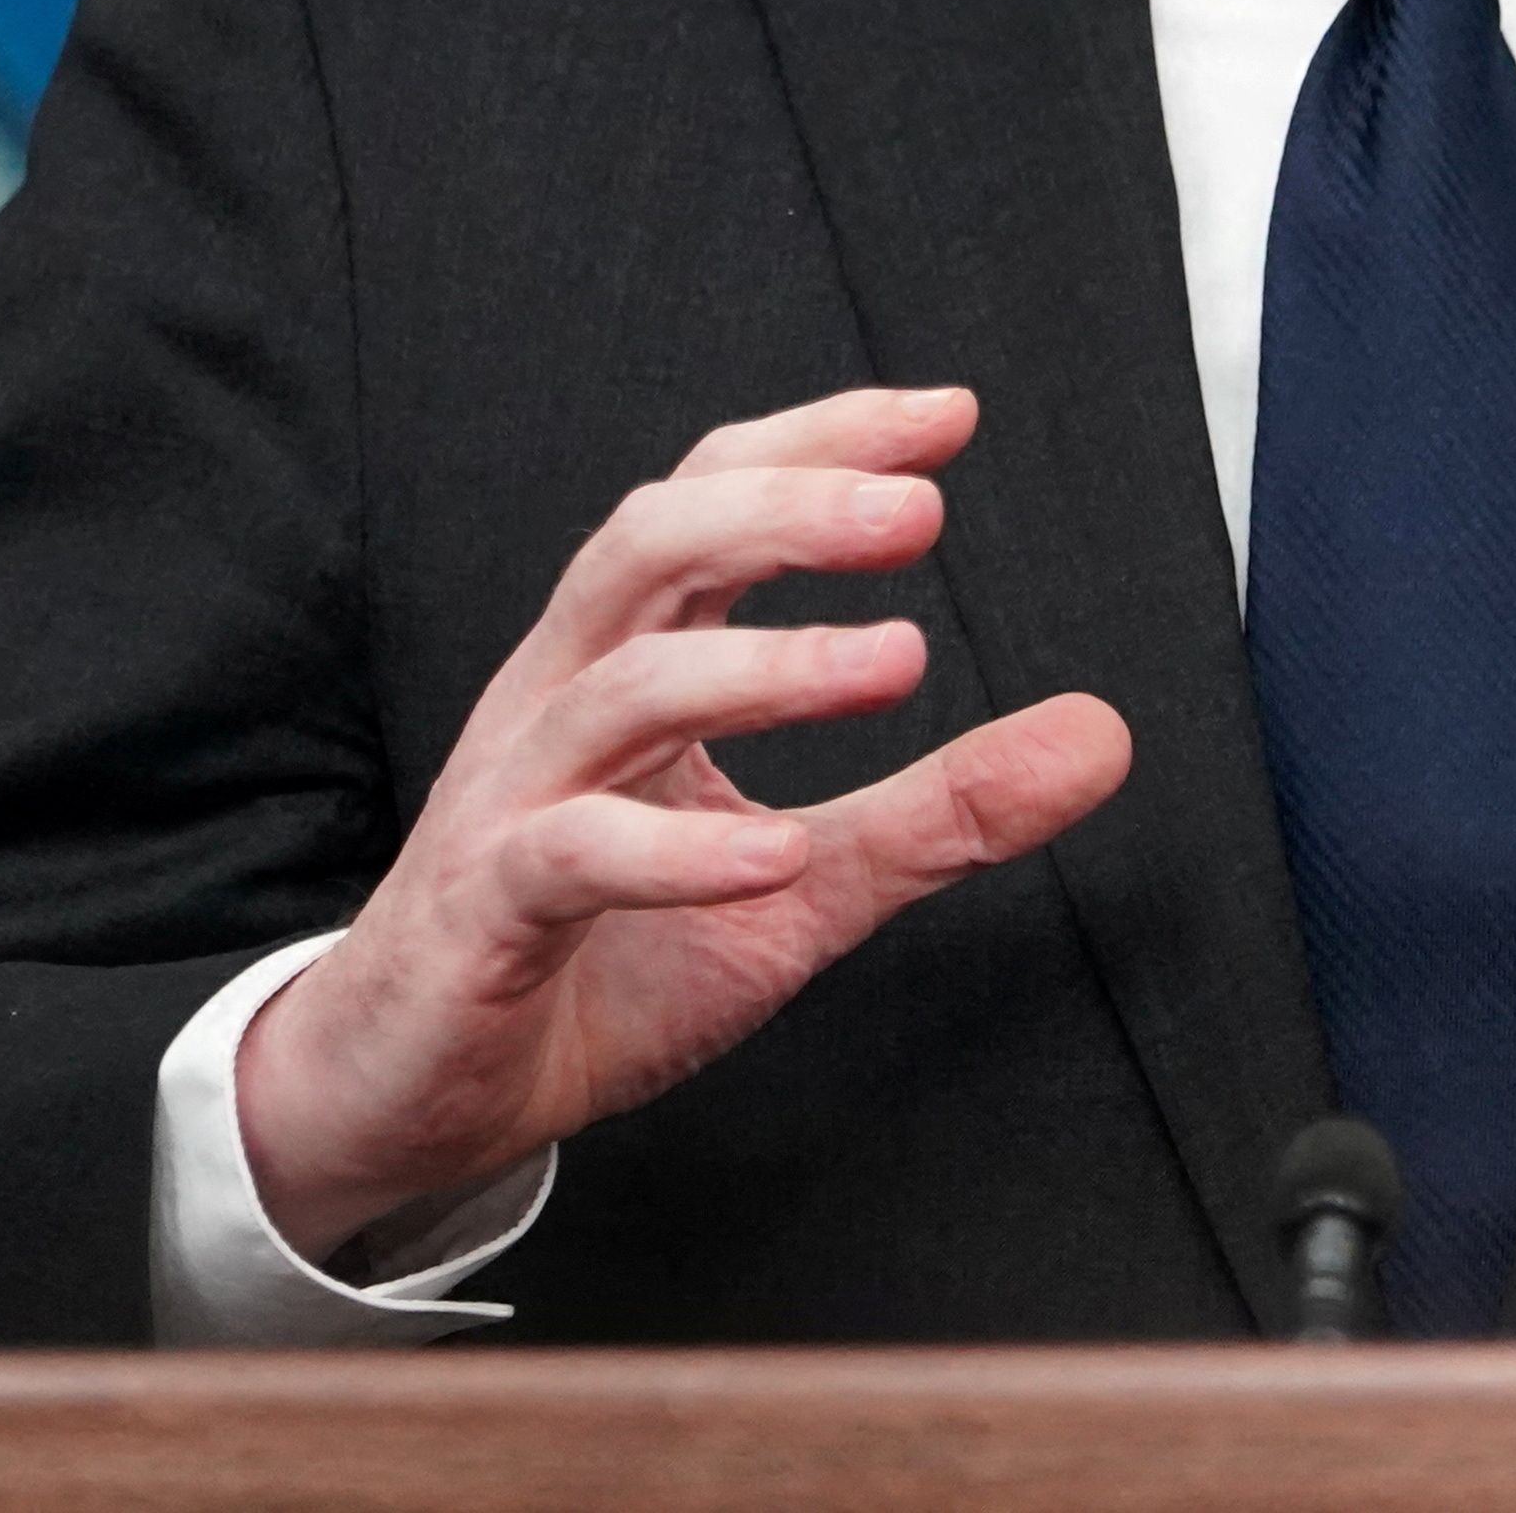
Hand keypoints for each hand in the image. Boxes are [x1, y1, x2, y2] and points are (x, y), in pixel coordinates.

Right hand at [234, 385, 1132, 1256]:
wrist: (413, 1097)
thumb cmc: (594, 964)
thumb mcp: (800, 886)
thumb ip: (938, 808)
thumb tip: (1102, 735)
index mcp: (624, 663)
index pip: (709, 502)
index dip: (817, 444)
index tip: (947, 418)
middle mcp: (559, 700)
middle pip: (651, 544)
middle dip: (783, 508)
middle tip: (920, 511)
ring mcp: (511, 798)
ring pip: (620, 687)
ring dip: (766, 668)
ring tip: (899, 661)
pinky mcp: (483, 911)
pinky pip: (572, 854)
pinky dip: (678, 852)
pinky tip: (777, 858)